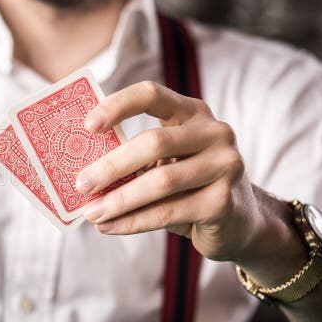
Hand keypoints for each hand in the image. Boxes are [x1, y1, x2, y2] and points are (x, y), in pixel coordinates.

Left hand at [76, 81, 263, 261]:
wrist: (240, 223)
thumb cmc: (188, 187)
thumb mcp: (165, 164)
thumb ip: (134, 160)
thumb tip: (84, 173)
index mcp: (192, 112)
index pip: (152, 95)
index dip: (118, 105)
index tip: (88, 125)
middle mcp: (214, 132)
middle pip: (154, 142)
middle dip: (111, 165)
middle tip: (81, 184)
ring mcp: (224, 165)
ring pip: (160, 181)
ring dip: (119, 200)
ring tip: (91, 212)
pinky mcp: (224, 201)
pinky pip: (168, 212)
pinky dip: (133, 222)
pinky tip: (109, 226)